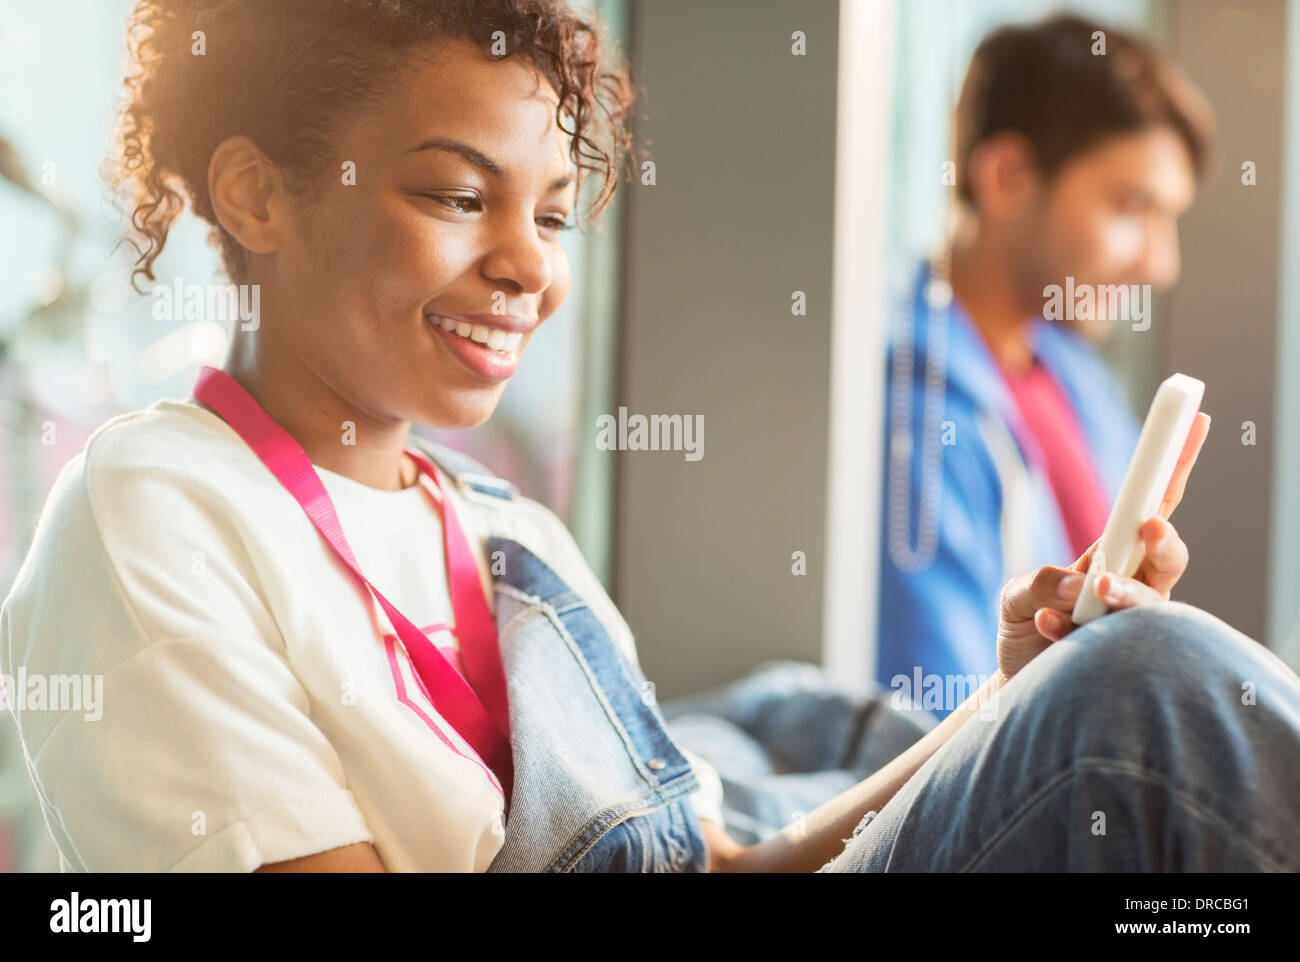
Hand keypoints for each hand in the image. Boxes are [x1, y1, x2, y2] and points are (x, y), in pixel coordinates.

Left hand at [996, 412, 1209, 680]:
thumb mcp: (1015, 595)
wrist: (1014, 682)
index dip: (1174, 464)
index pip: (1152, 504)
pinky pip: (1106, 640)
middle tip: (1147, 527)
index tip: (1192, 423)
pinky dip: (1065, 628)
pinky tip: (1043, 624)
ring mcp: (1129, 624)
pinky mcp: (1116, 658)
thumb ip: (1039, 581)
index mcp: (1112, 554)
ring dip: (1125, 590)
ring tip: (1095, 586)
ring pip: (1151, 603)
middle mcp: (1132, 586)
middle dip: (1165, 539)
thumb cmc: (1024, 626)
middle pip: (1169, 557)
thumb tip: (1078, 584)